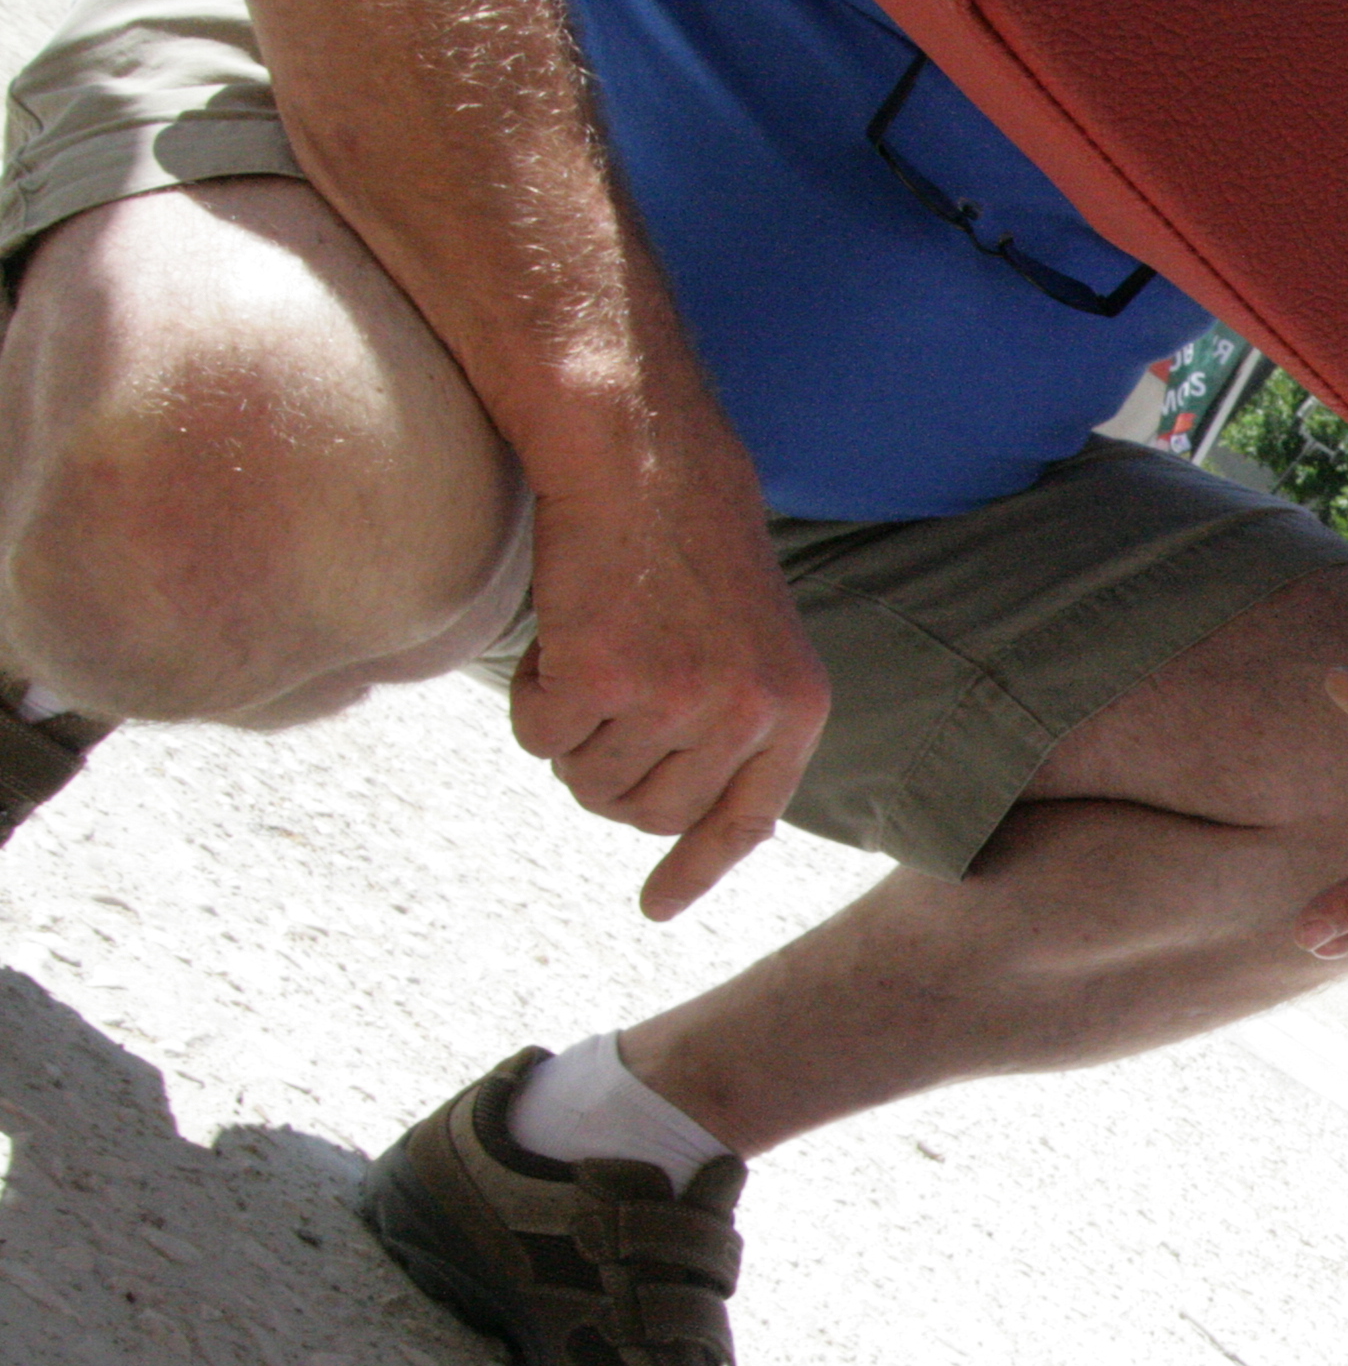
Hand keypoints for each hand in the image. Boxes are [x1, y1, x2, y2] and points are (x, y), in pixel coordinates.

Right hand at [510, 462, 829, 921]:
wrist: (641, 456)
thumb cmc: (685, 539)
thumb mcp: (751, 639)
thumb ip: (738, 724)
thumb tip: (704, 824)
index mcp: (797, 710)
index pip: (744, 821)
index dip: (695, 869)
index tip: (654, 909)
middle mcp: (749, 716)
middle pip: (646, 811)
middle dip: (606, 774)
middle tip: (597, 700)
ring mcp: (679, 702)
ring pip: (588, 781)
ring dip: (569, 731)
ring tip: (592, 647)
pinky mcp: (605, 681)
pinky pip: (541, 738)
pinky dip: (532, 697)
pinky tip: (561, 633)